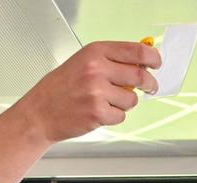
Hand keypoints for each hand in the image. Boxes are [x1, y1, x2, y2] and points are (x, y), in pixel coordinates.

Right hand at [0, 41, 160, 182]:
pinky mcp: (98, 113)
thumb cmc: (59, 88)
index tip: (157, 63)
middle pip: (140, 76)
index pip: (136, 51)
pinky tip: (98, 112)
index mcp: (94, 52)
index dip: (152, 58)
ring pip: (132, 99)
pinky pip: (121, 115)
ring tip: (106, 101)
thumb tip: (141, 62)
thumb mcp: (82, 63)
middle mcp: (96, 69)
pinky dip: (114, 116)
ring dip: (125, 103)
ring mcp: (97, 92)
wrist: (39, 113)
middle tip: (150, 87)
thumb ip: (111, 61)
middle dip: (149, 84)